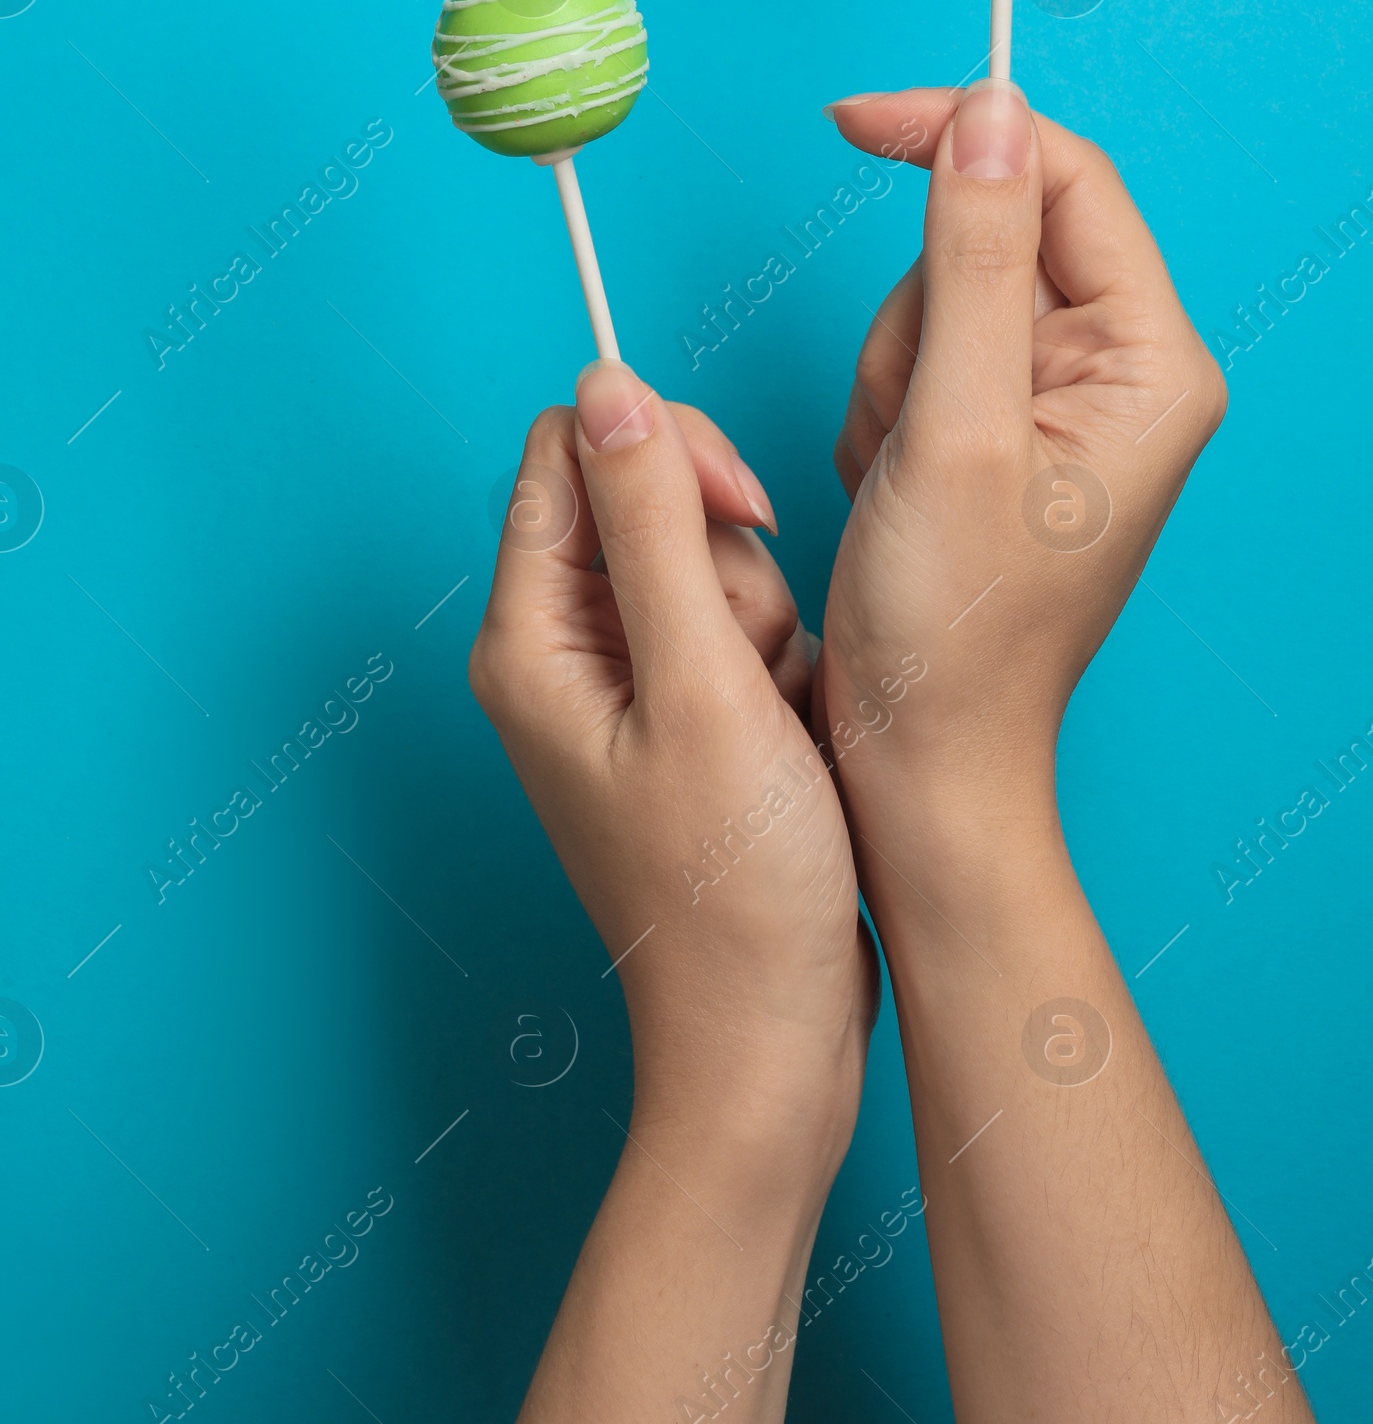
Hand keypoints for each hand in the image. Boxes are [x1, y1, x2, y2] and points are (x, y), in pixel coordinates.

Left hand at [470, 365, 875, 1141]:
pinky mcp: (685, 715)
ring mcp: (626, 686)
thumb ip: (651, 525)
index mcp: (529, 638)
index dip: (664, 452)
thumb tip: (607, 383)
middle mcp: (563, 651)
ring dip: (769, 627)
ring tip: (774, 727)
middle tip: (751, 660)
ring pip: (715, 564)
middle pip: (649, 500)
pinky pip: (746, 628)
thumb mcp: (701, 685)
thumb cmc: (732, 892)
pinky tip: (791, 747)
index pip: (570, 448)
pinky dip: (786, 671)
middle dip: (732, 561)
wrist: (772, 1040)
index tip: (742, 512)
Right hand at [819, 83, 1225, 856]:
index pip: (1065, 178)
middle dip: (916, 319)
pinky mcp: (1007, 430)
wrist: (919, 760)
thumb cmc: (953, 631)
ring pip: (938, 295)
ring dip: (891, 377)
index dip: (961, 133)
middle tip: (910, 428)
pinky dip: (883, 414)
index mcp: (1151, 364)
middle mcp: (1123, 372)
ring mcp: (1063, 404)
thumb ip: (971, 258)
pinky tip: (896, 491)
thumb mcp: (954, 428)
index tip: (852, 123)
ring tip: (902, 476)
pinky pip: (918, 357)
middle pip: (990, 237)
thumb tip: (990, 112)